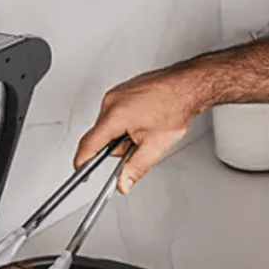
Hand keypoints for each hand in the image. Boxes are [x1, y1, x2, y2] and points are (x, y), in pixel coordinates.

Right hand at [74, 65, 203, 193]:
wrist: (187, 85)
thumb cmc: (175, 107)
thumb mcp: (155, 146)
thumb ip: (135, 168)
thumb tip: (123, 183)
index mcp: (114, 116)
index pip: (88, 144)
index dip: (83, 161)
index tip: (81, 171)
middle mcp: (111, 102)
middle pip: (101, 136)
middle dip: (118, 146)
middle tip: (140, 143)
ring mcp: (117, 94)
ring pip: (110, 125)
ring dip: (124, 133)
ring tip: (147, 128)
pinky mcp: (123, 91)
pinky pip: (117, 113)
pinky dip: (128, 121)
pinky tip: (146, 119)